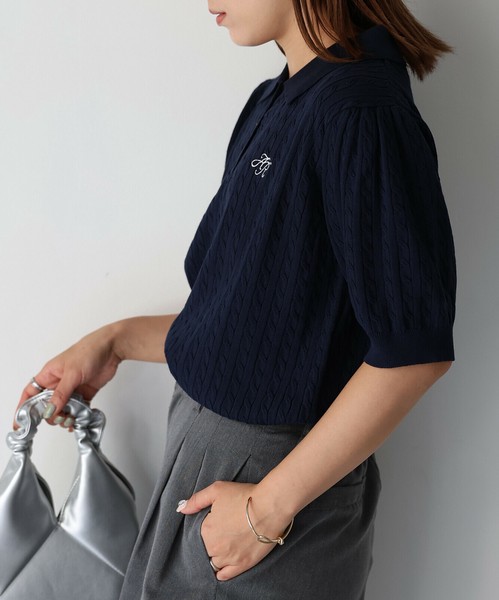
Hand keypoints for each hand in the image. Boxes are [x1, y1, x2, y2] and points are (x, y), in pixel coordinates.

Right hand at [14, 324, 121, 430]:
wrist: (112, 348)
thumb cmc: (89, 351)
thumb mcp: (72, 373)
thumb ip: (61, 394)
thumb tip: (49, 410)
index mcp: (49, 374)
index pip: (31, 392)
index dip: (25, 406)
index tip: (24, 421)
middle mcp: (59, 382)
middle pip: (47, 404)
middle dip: (50, 415)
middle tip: (59, 418)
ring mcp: (72, 388)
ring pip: (63, 408)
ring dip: (65, 417)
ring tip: (71, 420)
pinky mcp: (85, 392)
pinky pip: (77, 408)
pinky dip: (77, 416)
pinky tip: (78, 422)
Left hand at [177, 481, 293, 580]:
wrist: (270, 506)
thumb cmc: (244, 496)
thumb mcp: (217, 490)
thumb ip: (197, 500)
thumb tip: (181, 509)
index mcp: (206, 530)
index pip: (198, 534)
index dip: (207, 528)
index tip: (216, 522)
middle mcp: (215, 547)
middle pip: (206, 549)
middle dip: (211, 542)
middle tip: (223, 532)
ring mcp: (229, 558)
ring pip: (214, 562)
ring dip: (217, 556)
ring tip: (225, 546)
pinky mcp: (243, 564)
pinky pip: (225, 575)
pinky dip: (222, 572)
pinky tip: (223, 565)